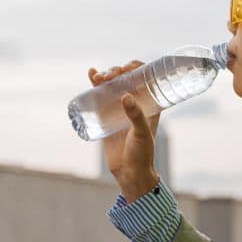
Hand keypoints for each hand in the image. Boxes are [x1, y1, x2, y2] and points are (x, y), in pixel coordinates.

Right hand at [89, 61, 159, 201]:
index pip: (145, 78)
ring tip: (97, 76)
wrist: (128, 173)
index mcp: (150, 104)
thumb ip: (136, 116)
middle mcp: (135, 103)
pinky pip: (100, 96)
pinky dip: (95, 84)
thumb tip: (126, 96)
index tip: (127, 68)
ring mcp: (120, 109)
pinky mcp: (106, 115)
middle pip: (126, 79)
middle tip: (110, 76)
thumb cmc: (142, 154)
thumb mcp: (142, 134)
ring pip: (112, 85)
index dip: (136, 67)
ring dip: (105, 76)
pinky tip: (91, 74)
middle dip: (116, 71)